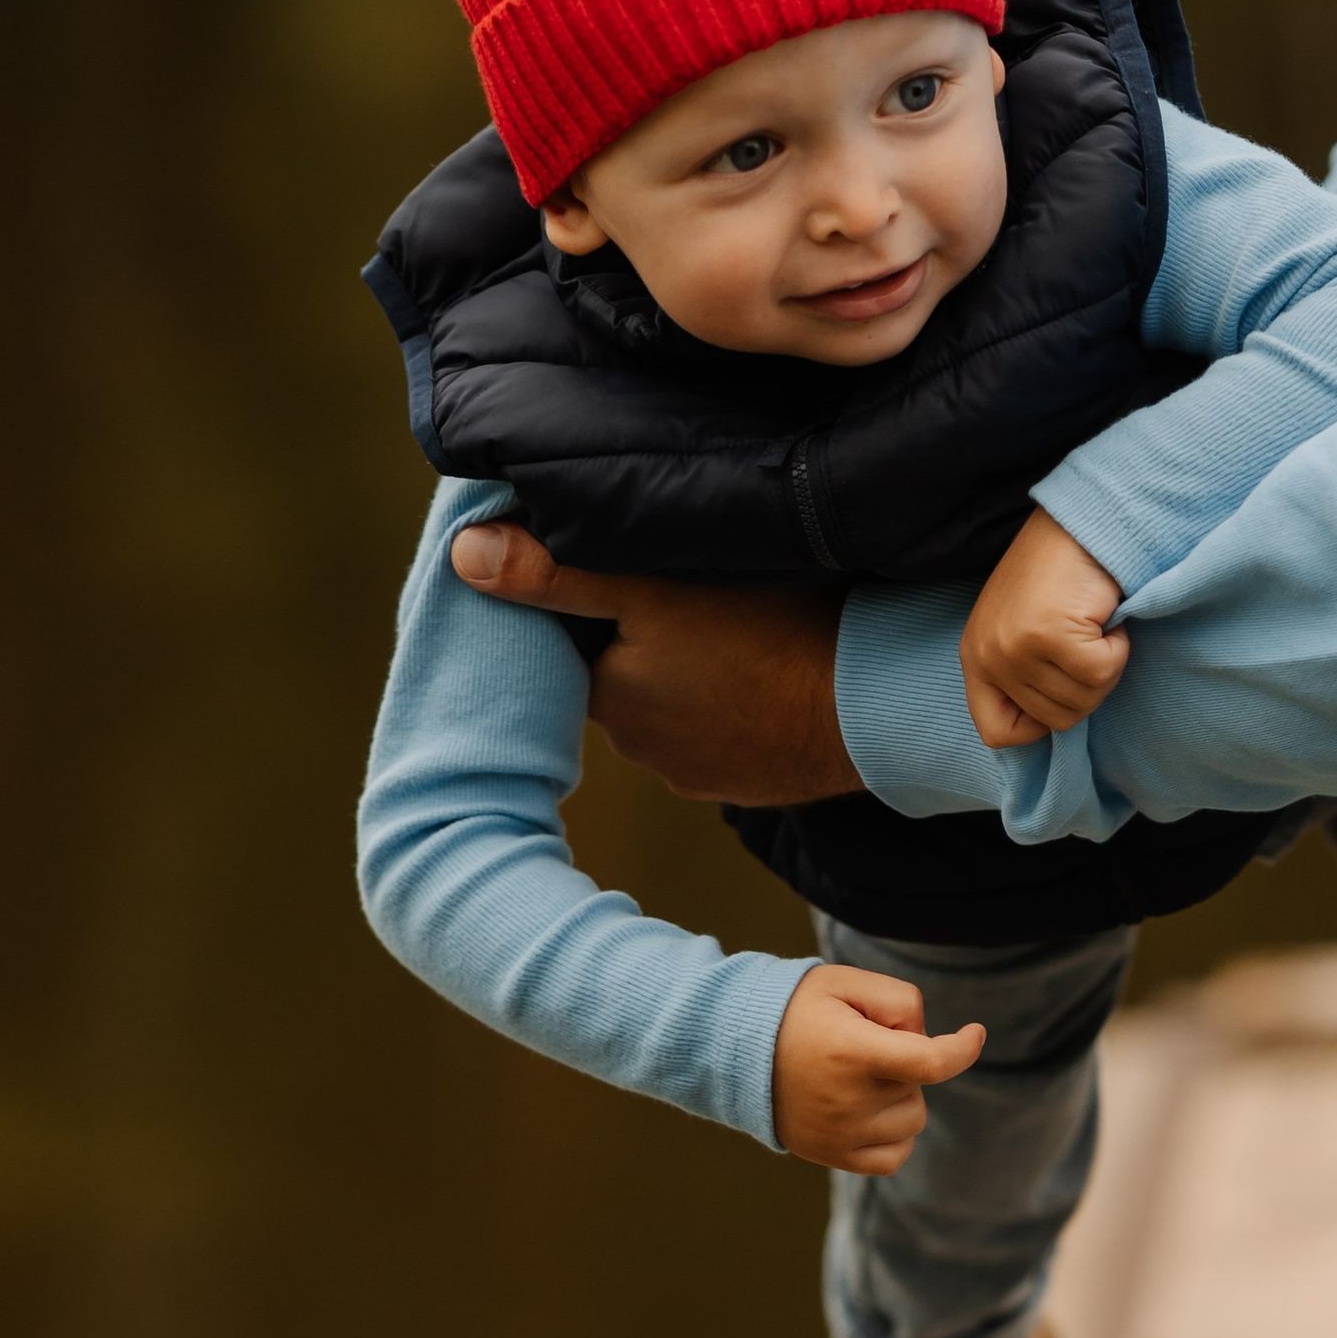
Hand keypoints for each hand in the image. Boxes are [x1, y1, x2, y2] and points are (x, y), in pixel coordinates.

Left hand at [448, 524, 860, 801]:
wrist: (874, 706)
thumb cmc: (766, 634)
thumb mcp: (652, 586)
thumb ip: (558, 572)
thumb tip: (462, 554)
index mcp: (610, 699)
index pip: (583, 648)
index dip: (607, 610)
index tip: (639, 578)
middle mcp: (644, 751)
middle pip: (633, 681)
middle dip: (656, 647)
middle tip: (700, 599)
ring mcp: (704, 775)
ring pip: (684, 710)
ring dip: (702, 680)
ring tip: (746, 634)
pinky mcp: (758, 783)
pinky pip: (735, 736)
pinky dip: (746, 707)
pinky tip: (776, 675)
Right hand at [771, 962, 986, 1171]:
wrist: (739, 1052)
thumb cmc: (800, 1011)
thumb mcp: (845, 982)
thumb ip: (899, 1001)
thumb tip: (927, 1041)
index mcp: (853, 1053)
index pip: (931, 1061)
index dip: (963, 1048)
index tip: (975, 1033)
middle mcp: (848, 1101)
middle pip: (919, 1083)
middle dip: (903, 1058)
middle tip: (858, 1043)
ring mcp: (840, 1135)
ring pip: (912, 1119)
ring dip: (900, 1096)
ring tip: (857, 1076)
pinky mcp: (834, 1156)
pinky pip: (895, 1155)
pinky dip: (894, 1133)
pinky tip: (870, 1110)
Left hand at [959, 510, 1127, 747]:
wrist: (1078, 523)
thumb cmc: (1057, 574)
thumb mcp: (1020, 631)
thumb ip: (1025, 676)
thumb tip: (1053, 724)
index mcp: (975, 659)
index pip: (997, 732)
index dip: (1039, 725)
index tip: (1063, 694)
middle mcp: (989, 657)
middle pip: (1054, 721)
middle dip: (1086, 690)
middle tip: (1092, 647)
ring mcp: (1016, 647)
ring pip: (1082, 700)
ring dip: (1105, 668)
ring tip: (1097, 629)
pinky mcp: (1048, 634)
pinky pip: (1101, 672)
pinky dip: (1117, 650)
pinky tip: (1108, 620)